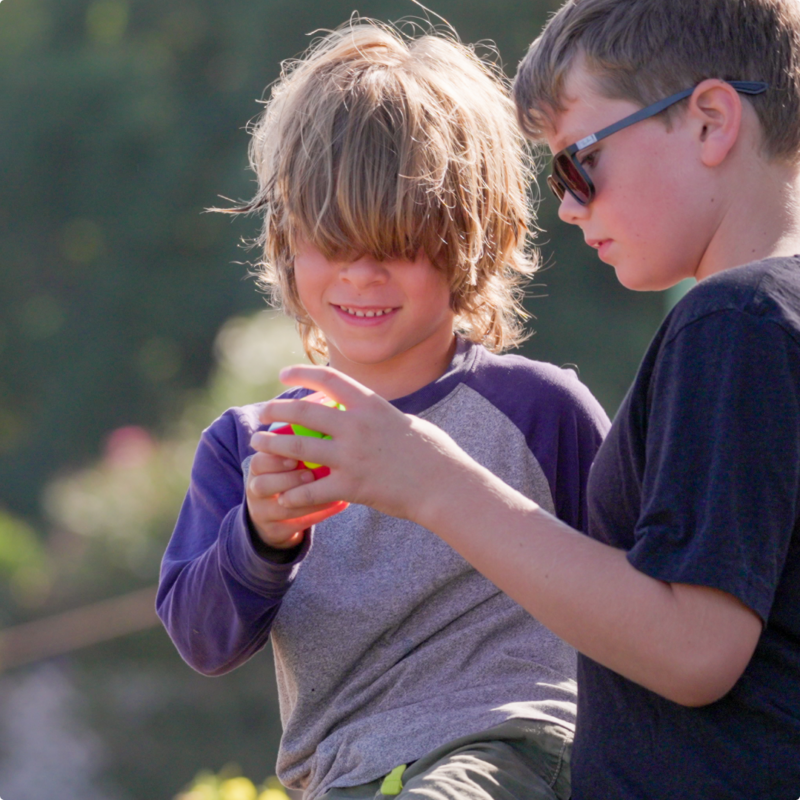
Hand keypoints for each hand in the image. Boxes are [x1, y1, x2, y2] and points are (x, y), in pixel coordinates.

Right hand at [245, 448, 346, 548]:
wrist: (274, 516)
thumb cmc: (288, 476)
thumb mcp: (285, 462)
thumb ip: (298, 447)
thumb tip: (325, 430)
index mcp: (257, 470)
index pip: (258, 462)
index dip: (275, 458)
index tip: (296, 454)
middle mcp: (254, 491)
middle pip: (262, 486)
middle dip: (287, 479)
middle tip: (310, 474)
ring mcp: (263, 513)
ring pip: (280, 508)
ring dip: (306, 498)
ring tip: (329, 488)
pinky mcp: (276, 531)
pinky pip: (298, 524)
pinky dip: (321, 513)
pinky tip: (341, 502)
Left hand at [256, 365, 477, 525]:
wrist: (445, 485)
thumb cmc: (433, 453)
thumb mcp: (404, 422)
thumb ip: (378, 416)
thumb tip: (367, 410)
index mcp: (371, 404)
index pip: (329, 378)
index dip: (302, 373)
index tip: (283, 375)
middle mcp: (356, 425)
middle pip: (304, 410)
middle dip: (277, 410)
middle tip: (264, 413)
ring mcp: (352, 455)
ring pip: (298, 446)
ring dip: (273, 445)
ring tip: (258, 444)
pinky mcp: (352, 485)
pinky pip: (312, 489)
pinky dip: (293, 493)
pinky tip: (281, 495)